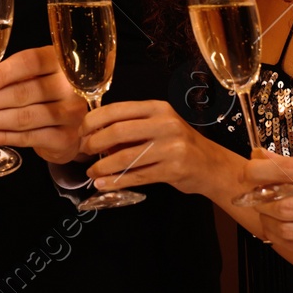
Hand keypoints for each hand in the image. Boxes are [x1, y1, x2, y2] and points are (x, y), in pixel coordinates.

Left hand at [0, 45, 86, 164]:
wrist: (70, 127)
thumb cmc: (43, 96)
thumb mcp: (24, 79)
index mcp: (58, 62)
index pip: (30, 62)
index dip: (2, 73)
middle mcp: (69, 86)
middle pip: (24, 92)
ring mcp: (71, 113)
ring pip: (25, 117)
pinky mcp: (65, 138)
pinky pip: (29, 137)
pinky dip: (3, 137)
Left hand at [81, 100, 236, 197]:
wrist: (211, 165)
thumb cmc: (178, 144)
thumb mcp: (158, 127)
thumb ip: (131, 129)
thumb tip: (95, 136)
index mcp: (158, 108)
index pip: (118, 109)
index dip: (94, 120)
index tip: (81, 131)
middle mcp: (165, 124)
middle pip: (119, 131)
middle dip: (95, 143)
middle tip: (84, 151)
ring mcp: (171, 147)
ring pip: (126, 156)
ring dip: (103, 166)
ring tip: (91, 172)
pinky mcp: (173, 169)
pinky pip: (137, 176)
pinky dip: (116, 181)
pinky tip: (104, 184)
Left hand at [240, 152, 292, 262]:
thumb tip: (266, 158)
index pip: (292, 171)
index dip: (262, 170)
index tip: (249, 167)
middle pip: (285, 207)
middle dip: (260, 200)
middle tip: (253, 193)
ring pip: (288, 232)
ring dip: (268, 221)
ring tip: (265, 212)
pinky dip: (284, 237)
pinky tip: (281, 227)